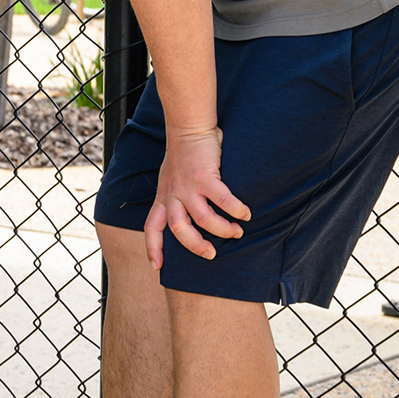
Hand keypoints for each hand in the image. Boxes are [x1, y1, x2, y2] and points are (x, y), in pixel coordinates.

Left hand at [143, 128, 249, 267]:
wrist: (187, 129)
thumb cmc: (183, 157)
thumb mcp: (171, 181)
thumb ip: (178, 199)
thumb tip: (196, 222)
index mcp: (163, 198)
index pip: (152, 228)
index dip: (153, 249)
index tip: (157, 268)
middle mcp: (172, 195)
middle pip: (179, 230)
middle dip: (196, 247)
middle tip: (212, 254)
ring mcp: (187, 186)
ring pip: (203, 219)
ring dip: (222, 230)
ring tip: (237, 232)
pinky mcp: (204, 177)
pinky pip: (222, 200)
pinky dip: (236, 209)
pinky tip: (246, 213)